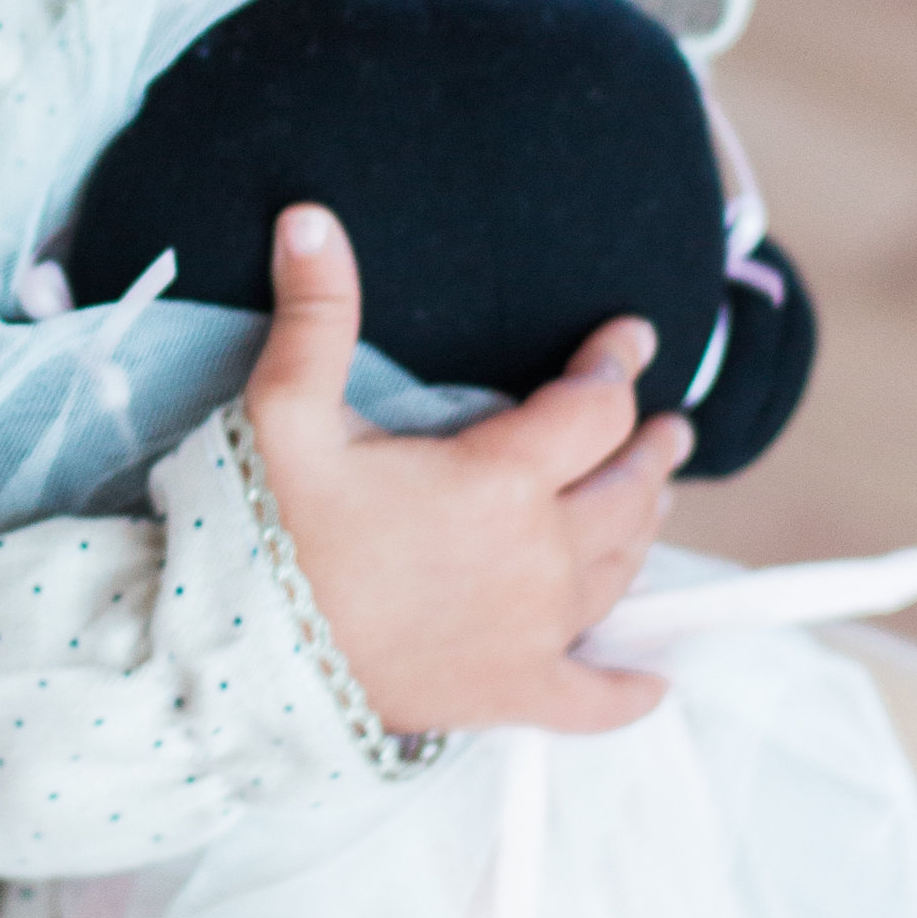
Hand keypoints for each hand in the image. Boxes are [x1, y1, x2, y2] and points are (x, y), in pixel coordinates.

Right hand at [243, 205, 688, 738]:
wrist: (247, 667)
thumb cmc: (269, 536)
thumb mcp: (287, 413)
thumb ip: (316, 313)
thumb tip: (309, 217)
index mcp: (501, 480)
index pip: (594, 406)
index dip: (617, 362)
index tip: (632, 337)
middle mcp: (539, 558)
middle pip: (626, 491)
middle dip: (650, 450)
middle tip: (669, 428)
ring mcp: (534, 634)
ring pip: (621, 571)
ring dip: (645, 529)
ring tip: (653, 500)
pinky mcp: (513, 695)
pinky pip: (596, 699)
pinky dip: (631, 690)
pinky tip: (654, 680)